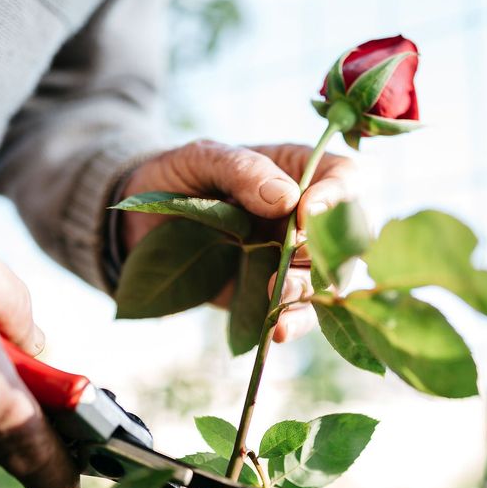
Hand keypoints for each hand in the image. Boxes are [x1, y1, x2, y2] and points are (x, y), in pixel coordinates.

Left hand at [121, 140, 356, 341]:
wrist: (139, 221)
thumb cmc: (178, 177)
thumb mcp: (202, 159)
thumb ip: (242, 169)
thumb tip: (286, 198)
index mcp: (298, 170)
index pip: (344, 176)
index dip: (337, 195)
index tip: (307, 212)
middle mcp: (305, 216)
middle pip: (347, 234)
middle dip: (327, 250)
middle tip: (293, 255)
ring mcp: (291, 257)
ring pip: (326, 278)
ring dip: (308, 289)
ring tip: (276, 296)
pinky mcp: (273, 292)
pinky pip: (300, 311)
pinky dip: (296, 321)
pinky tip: (277, 328)